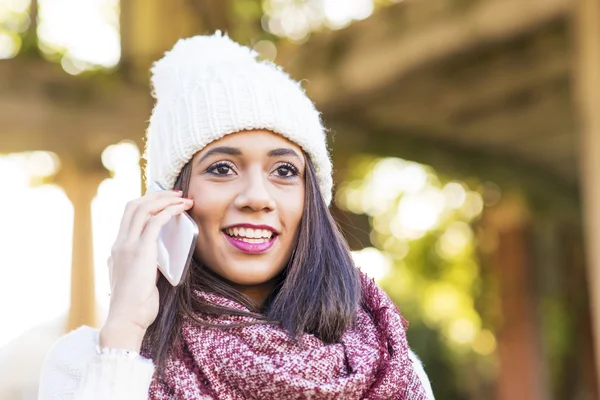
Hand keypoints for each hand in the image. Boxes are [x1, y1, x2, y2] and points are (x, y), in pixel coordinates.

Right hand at [99, 190, 193, 351]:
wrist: (126, 320)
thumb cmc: (136, 306)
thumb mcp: (137, 279)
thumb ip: (143, 264)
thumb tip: (157, 256)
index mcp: (118, 249)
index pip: (128, 215)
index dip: (146, 202)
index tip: (164, 200)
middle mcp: (120, 243)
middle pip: (134, 205)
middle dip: (156, 195)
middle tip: (176, 193)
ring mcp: (127, 246)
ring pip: (143, 208)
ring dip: (165, 199)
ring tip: (182, 198)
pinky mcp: (140, 251)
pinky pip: (155, 221)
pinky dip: (169, 211)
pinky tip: (181, 209)